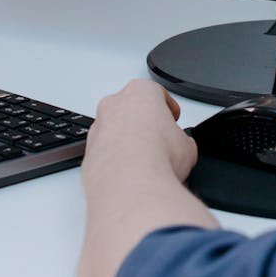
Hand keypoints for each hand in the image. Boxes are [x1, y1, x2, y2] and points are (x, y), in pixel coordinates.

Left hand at [77, 81, 213, 276]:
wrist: (131, 185)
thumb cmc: (157, 156)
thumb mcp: (187, 145)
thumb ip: (182, 140)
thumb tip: (182, 151)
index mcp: (140, 91)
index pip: (157, 94)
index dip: (168, 109)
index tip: (172, 120)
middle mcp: (114, 105)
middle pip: (131, 110)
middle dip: (144, 124)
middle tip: (159, 143)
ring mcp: (98, 129)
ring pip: (114, 131)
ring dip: (127, 144)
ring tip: (145, 166)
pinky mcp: (88, 155)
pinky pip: (105, 155)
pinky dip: (116, 164)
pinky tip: (130, 178)